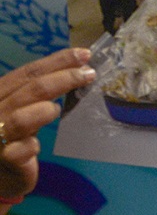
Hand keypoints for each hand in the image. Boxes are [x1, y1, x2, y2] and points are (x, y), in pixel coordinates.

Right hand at [0, 48, 94, 198]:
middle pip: (30, 90)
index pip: (28, 73)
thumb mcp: (22, 110)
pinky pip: (19, 151)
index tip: (84, 54)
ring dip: (43, 111)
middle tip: (90, 74)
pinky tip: (37, 145)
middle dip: (63, 79)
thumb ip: (37, 94)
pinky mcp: (4, 160)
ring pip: (20, 119)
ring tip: (56, 109)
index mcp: (0, 94)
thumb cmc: (12, 138)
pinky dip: (30, 146)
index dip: (56, 62)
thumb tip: (75, 70)